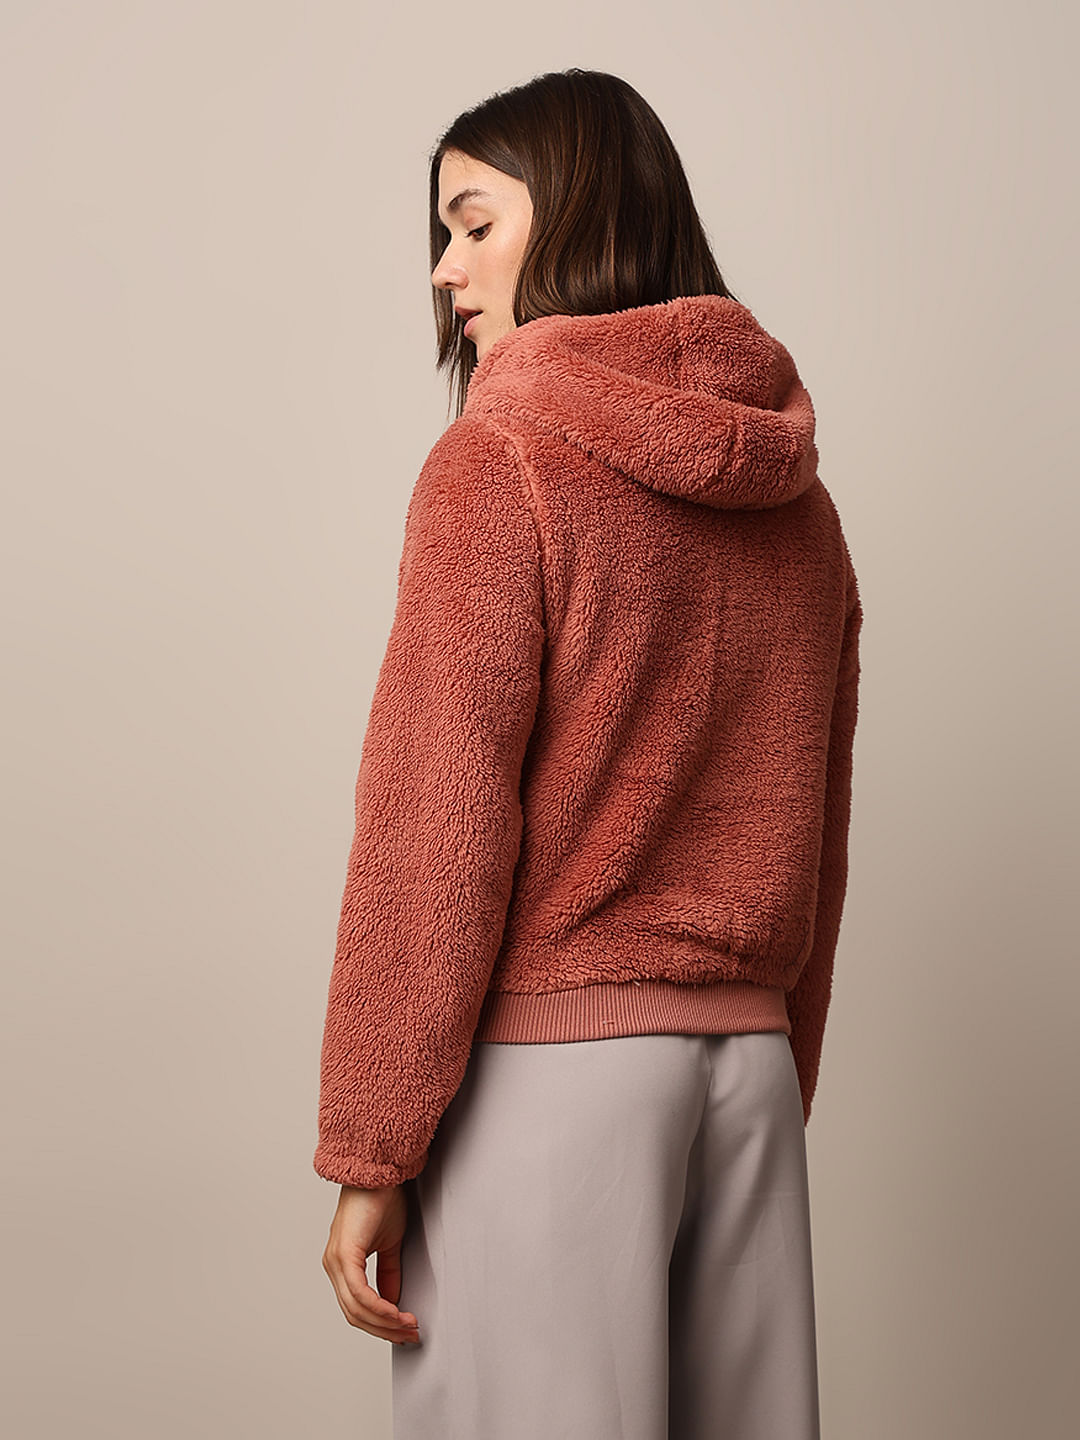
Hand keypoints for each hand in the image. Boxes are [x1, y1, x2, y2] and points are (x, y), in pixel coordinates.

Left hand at [322, 1182, 420, 1345]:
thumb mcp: (389, 1244)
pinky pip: (359, 1292)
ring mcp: (335, 1260)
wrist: (380, 1172)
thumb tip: (393, 1302)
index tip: (403, 1330)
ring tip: (409, 1325)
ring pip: (356, 1308)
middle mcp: (333, 1265)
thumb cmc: (382, 1199)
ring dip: (385, 1322)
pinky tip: (396, 1312)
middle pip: (354, 1314)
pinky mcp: (344, 1254)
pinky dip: (379, 1307)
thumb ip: (387, 1274)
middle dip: (384, 1330)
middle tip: (410, 1334)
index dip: (379, 1324)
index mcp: (341, 1263)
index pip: (355, 1307)